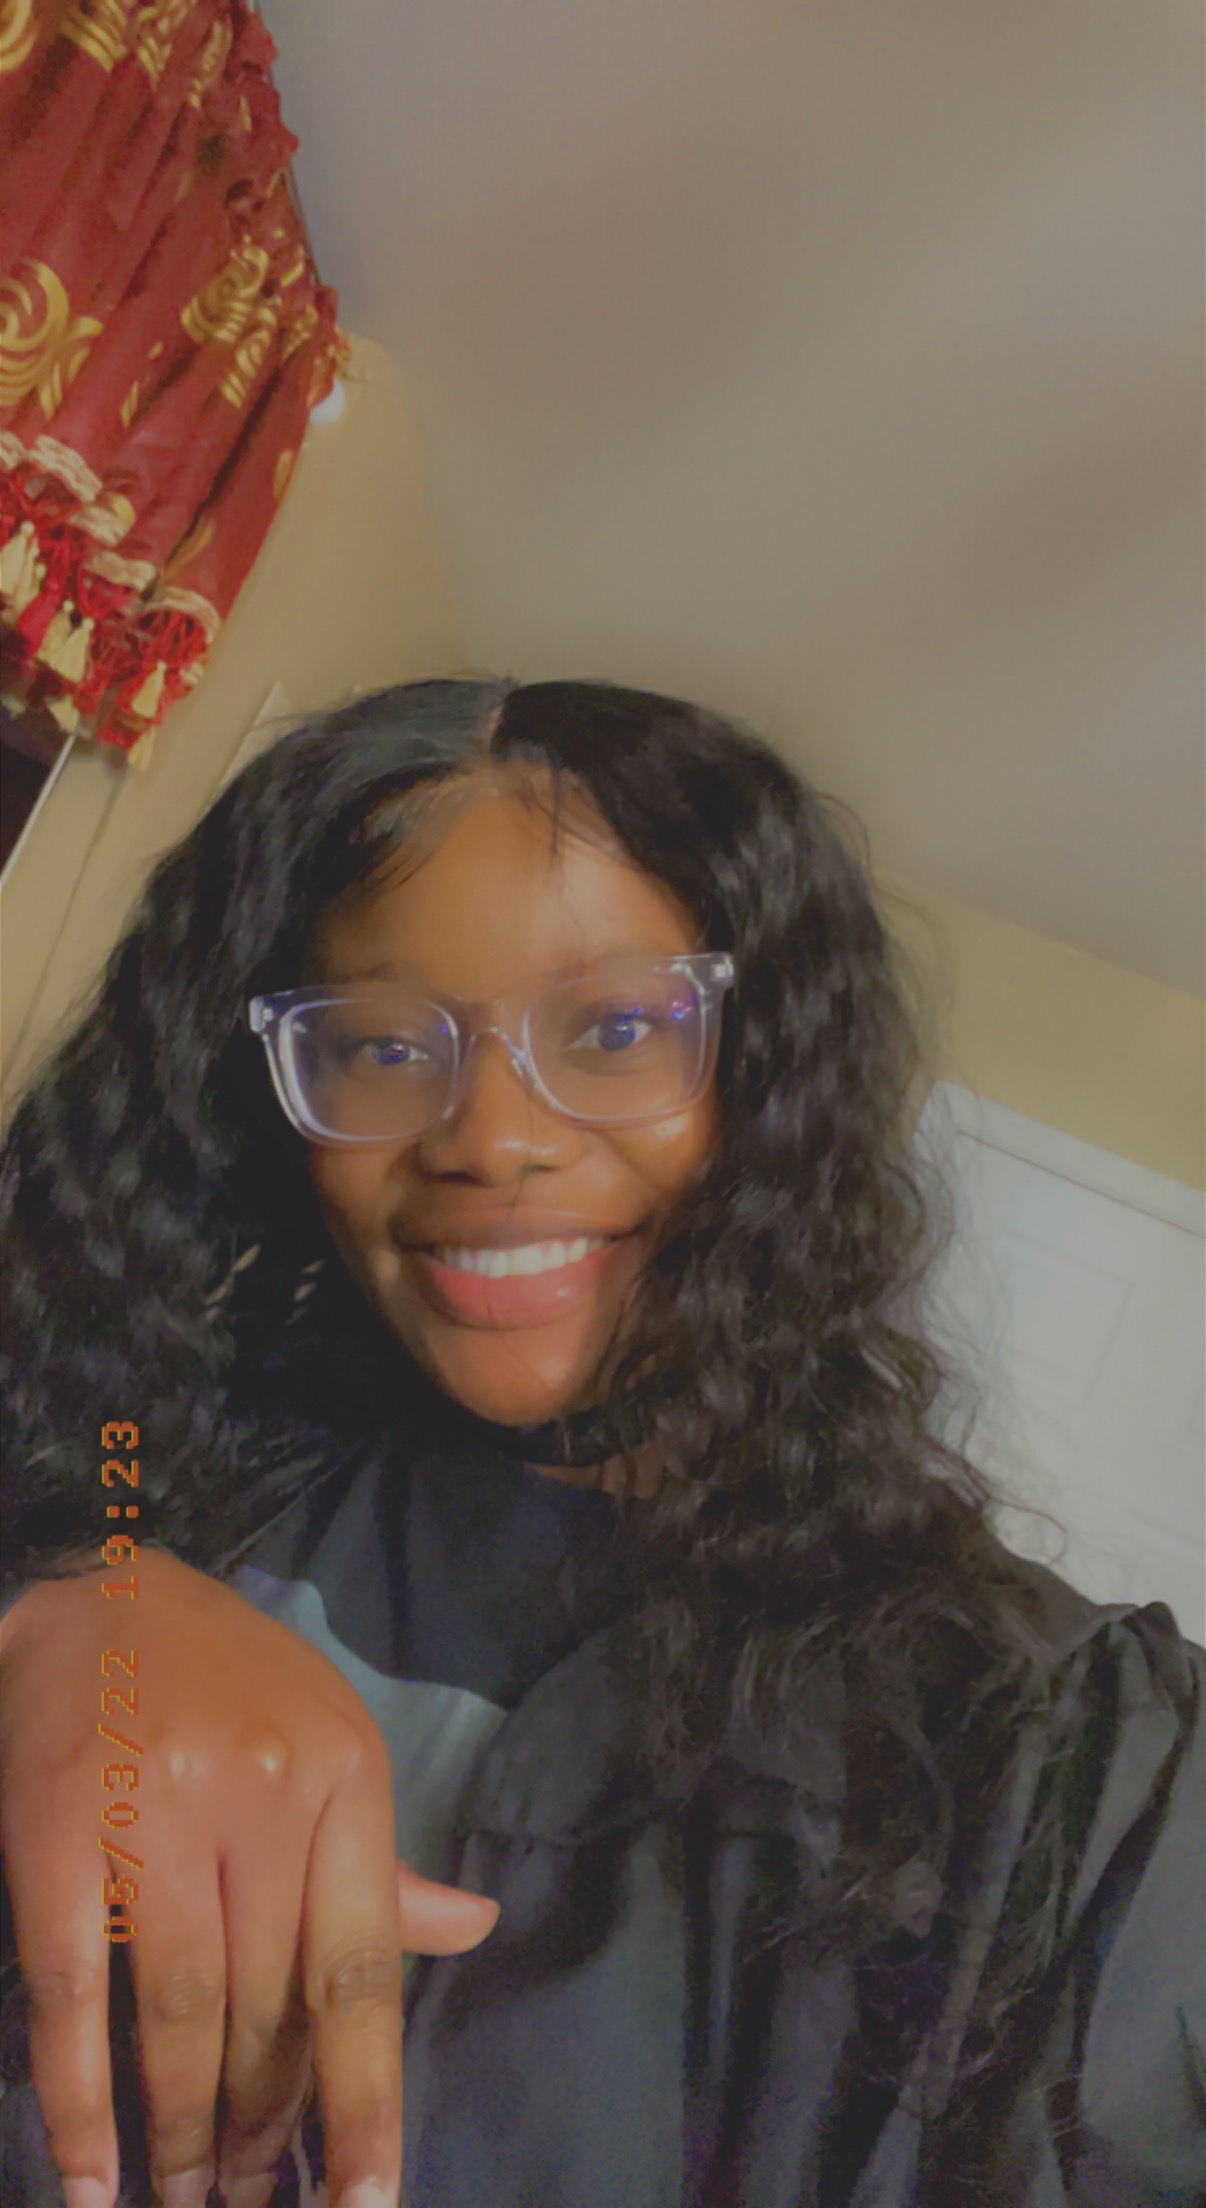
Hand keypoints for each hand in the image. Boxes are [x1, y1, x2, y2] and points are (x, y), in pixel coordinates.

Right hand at [0, 1550, 498, 2207]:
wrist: (95, 1589)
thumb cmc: (225, 1682)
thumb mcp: (326, 1742)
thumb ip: (379, 1859)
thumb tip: (473, 1933)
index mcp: (345, 1775)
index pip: (362, 1967)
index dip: (367, 2099)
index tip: (366, 2202)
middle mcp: (264, 1791)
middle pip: (268, 2006)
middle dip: (258, 2126)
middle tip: (240, 2199)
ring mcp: (160, 1809)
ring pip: (183, 2012)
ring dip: (180, 2131)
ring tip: (179, 2199)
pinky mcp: (62, 1828)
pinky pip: (77, 1991)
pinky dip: (80, 2099)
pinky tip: (88, 2175)